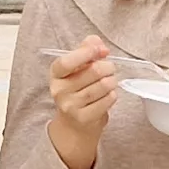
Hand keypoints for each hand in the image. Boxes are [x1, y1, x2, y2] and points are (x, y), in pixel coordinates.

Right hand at [44, 37, 120, 168]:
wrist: (74, 124)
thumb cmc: (78, 89)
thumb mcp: (77, 68)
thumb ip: (86, 50)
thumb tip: (99, 45)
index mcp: (56, 74)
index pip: (67, 62)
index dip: (86, 53)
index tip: (100, 50)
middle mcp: (60, 90)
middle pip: (93, 71)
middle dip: (108, 67)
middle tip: (110, 68)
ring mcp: (71, 106)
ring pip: (103, 85)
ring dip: (112, 81)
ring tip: (111, 81)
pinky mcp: (84, 118)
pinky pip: (107, 100)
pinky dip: (112, 95)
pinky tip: (109, 94)